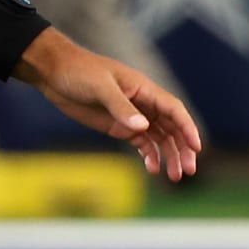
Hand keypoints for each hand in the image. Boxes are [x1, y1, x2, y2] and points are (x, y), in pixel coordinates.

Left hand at [13, 27, 201, 180]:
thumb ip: (120, 107)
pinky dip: (150, 156)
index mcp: (143, 88)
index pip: (174, 109)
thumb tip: (143, 127)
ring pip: (160, 138)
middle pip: (172, 128)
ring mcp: (131, 116)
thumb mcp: (99, 86)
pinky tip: (152, 169)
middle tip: (188, 170)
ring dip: (169, 156)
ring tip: (174, 176)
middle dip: (182, 148)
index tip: (196, 148)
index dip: (187, 128)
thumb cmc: (78, 71)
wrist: (53, 72)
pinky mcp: (118, 126)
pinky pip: (141, 143)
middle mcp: (143, 103)